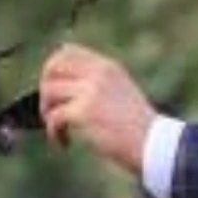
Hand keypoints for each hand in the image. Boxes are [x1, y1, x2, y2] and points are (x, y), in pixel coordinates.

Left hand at [39, 43, 154, 174]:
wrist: (154, 145)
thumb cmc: (140, 130)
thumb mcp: (123, 95)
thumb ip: (99, 87)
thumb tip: (68, 92)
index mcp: (108, 67)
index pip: (68, 51)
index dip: (53, 69)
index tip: (54, 91)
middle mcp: (98, 74)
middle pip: (53, 67)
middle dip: (44, 89)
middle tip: (50, 111)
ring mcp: (91, 91)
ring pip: (49, 91)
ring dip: (47, 114)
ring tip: (59, 132)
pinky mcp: (85, 113)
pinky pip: (54, 117)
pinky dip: (53, 132)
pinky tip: (63, 144)